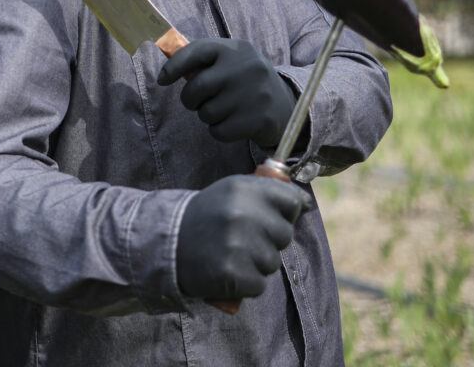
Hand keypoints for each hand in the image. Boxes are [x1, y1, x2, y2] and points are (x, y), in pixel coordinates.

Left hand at [156, 37, 295, 147]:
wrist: (286, 105)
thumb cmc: (246, 81)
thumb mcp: (231, 61)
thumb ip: (203, 61)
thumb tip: (165, 67)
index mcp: (236, 48)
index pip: (196, 51)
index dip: (174, 66)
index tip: (162, 79)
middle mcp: (246, 67)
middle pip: (197, 87)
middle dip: (190, 99)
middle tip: (198, 101)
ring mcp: (254, 94)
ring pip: (206, 112)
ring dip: (207, 115)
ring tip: (224, 109)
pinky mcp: (258, 120)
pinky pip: (218, 131)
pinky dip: (219, 131)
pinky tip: (232, 123)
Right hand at [176, 175, 312, 299]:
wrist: (168, 243)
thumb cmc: (207, 216)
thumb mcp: (231, 191)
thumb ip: (266, 192)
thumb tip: (306, 204)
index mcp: (243, 189)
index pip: (291, 201)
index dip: (284, 212)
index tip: (269, 217)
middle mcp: (242, 214)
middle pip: (285, 234)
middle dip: (269, 240)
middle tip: (242, 238)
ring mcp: (238, 245)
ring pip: (273, 262)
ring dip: (257, 263)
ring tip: (231, 253)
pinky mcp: (233, 274)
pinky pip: (259, 284)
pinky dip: (247, 283)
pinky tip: (227, 270)